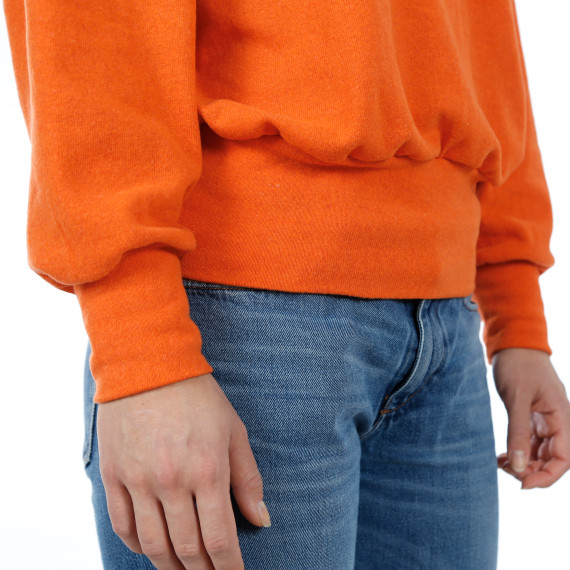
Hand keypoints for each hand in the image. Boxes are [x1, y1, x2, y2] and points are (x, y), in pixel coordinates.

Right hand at [96, 373, 270, 569]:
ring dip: (170, 566)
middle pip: (187, 549)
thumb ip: (248, 478)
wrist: (149, 364)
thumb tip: (263, 520)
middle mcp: (173, 481)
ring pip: (153, 545)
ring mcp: (139, 480)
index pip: (220, 539)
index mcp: (208, 470)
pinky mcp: (113, 474)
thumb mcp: (234, 430)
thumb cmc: (199, 396)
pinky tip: (150, 548)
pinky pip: (122, 525)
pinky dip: (137, 545)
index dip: (229, 567)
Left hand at [492, 348, 569, 488]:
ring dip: (524, 463)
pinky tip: (502, 457)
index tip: (523, 483)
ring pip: (540, 453)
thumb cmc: (517, 365)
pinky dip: (518, 452)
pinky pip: (530, 442)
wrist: (512, 343)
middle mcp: (558, 422)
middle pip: (552, 459)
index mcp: (562, 418)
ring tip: (501, 464)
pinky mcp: (532, 417)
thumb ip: (518, 432)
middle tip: (506, 470)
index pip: (564, 459)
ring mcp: (545, 420)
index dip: (547, 476)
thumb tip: (519, 467)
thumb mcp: (516, 398)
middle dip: (532, 470)